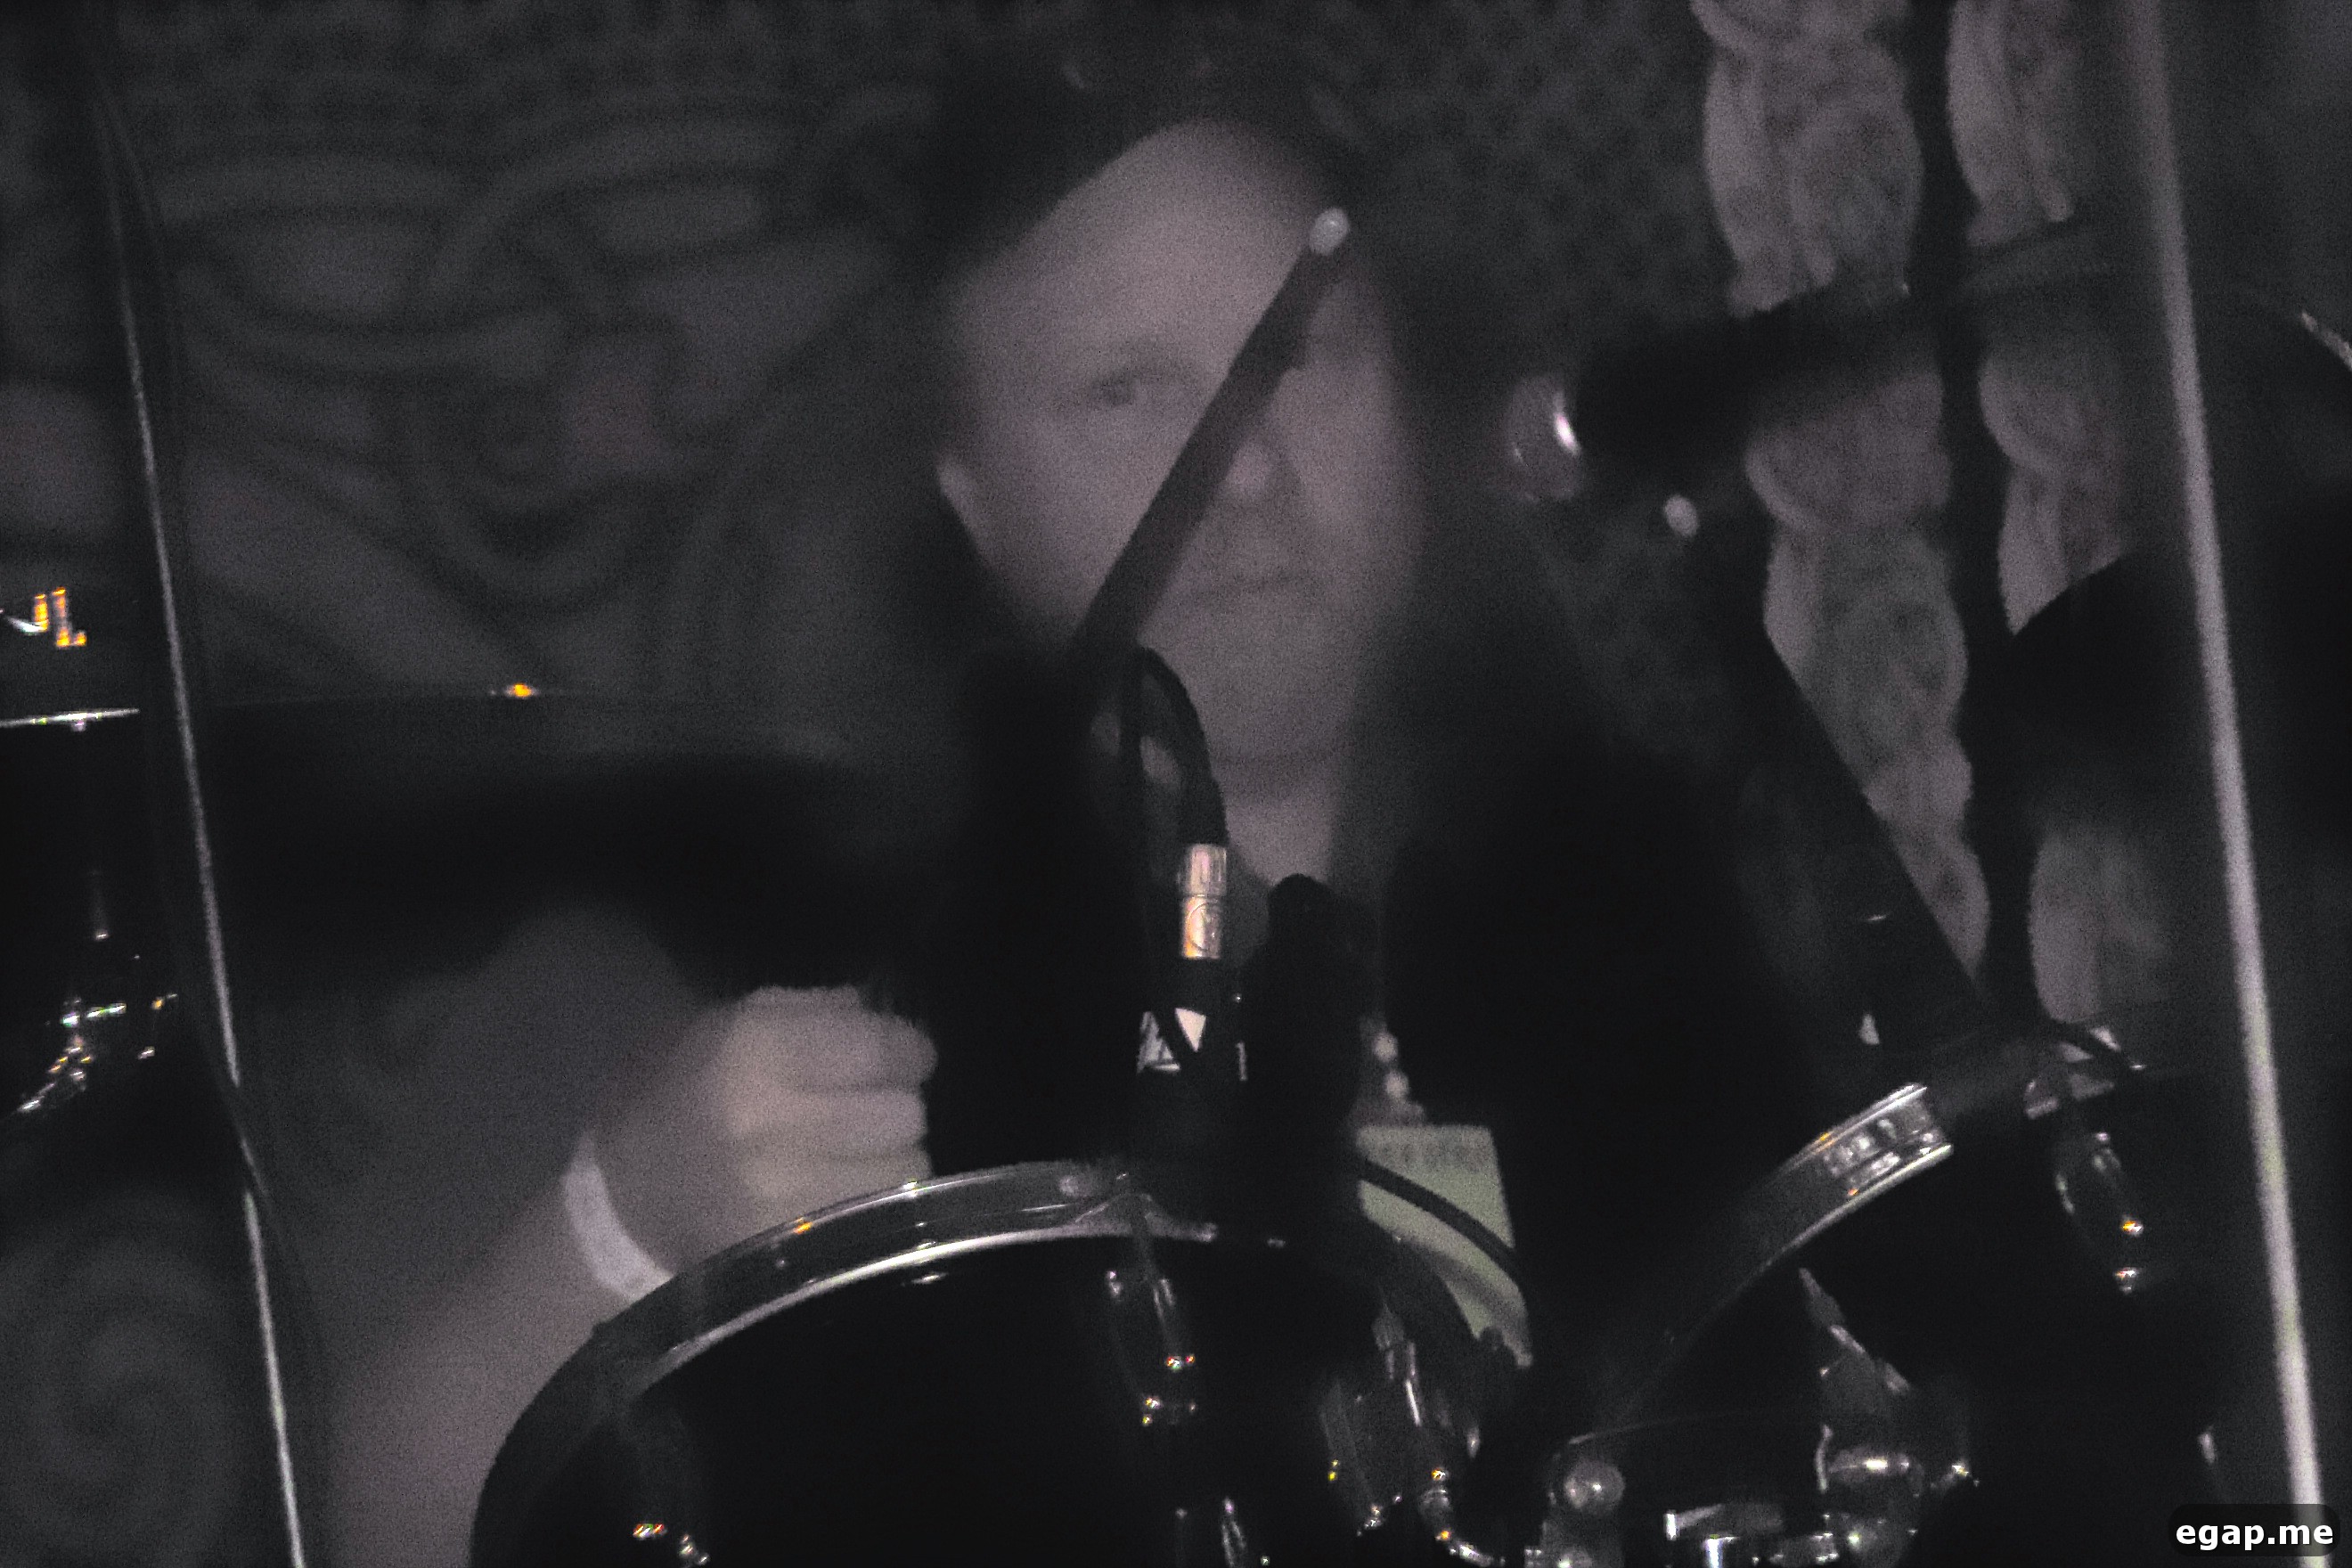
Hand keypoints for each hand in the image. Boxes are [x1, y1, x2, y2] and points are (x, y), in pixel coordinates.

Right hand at [594, 986, 935, 1271]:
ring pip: (905, 1164)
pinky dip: (876, 1199)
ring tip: (846, 1155)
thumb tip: (874, 1011)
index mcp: (749, 1052)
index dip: (903, 1049)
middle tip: (861, 1109)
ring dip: (890, 1156)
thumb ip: (802, 1009)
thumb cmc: (676, 1106)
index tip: (900, 1056)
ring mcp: (791, 1195)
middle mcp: (774, 1122)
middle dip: (891, 1103)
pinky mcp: (802, 1250)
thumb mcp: (717, 1031)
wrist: (621, 1214)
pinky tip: (839, 1192)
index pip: (881, 1046)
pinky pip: (885, 1213)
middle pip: (903, 1107)